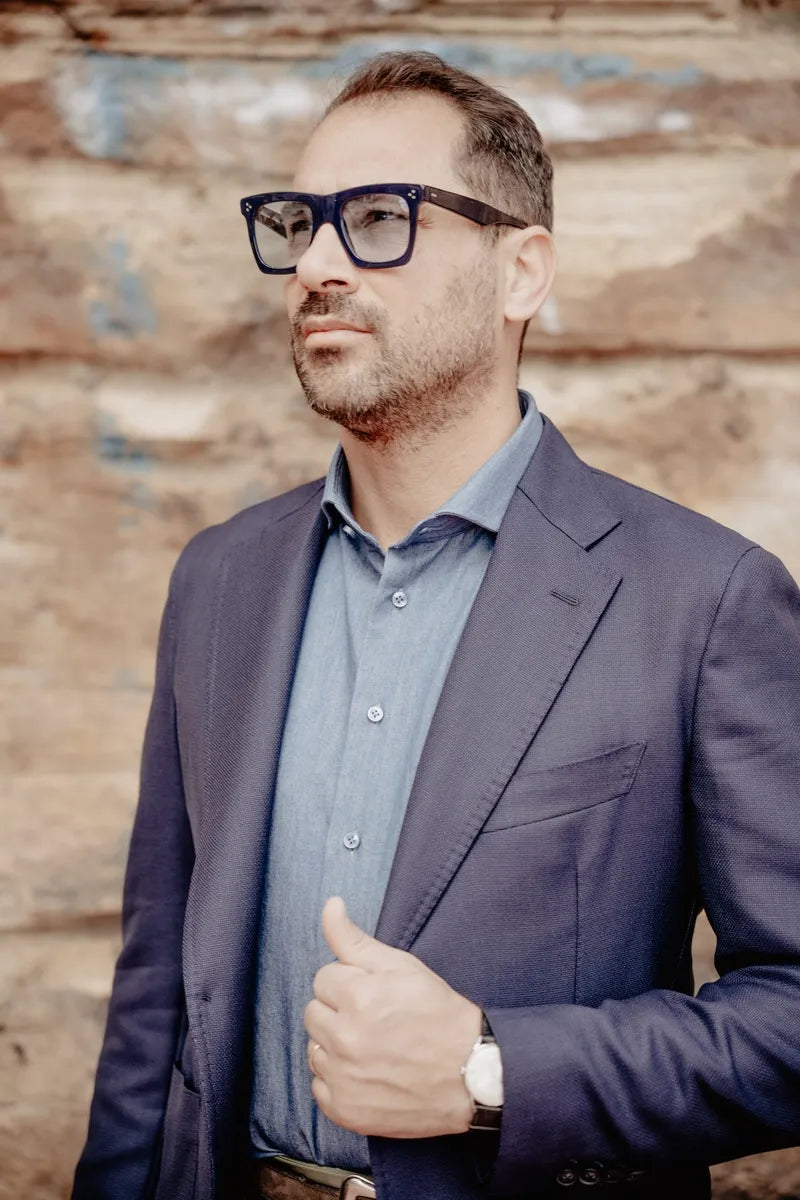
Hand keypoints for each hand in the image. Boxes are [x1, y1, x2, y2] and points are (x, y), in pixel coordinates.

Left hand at [303, 896, 480, 1137]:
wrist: (471, 1075)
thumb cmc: (439, 1014)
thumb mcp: (401, 966)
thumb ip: (355, 939)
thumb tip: (330, 905)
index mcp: (356, 997)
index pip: (323, 978)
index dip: (350, 983)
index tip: (374, 995)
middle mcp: (344, 1038)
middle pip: (313, 1012)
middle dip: (339, 1011)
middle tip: (375, 1020)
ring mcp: (342, 1078)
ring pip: (314, 1048)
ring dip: (335, 1045)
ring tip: (373, 1047)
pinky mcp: (345, 1110)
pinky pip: (319, 1085)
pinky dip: (338, 1080)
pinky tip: (367, 1073)